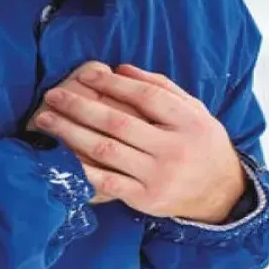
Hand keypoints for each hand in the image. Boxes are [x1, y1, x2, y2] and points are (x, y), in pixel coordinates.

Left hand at [32, 61, 245, 223]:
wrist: (221, 193)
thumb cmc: (202, 144)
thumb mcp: (194, 110)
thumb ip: (162, 88)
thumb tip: (121, 69)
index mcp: (188, 121)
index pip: (146, 97)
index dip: (113, 84)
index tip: (86, 74)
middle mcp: (174, 148)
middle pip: (118, 123)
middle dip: (80, 107)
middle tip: (53, 96)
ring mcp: (159, 176)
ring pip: (107, 150)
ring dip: (71, 133)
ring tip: (47, 121)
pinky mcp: (146, 199)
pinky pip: (107, 182)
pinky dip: (82, 168)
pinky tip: (60, 156)